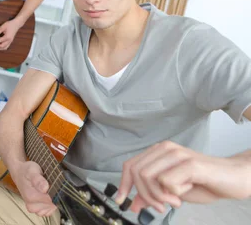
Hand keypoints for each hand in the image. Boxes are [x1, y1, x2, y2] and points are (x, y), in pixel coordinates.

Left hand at [0, 19, 20, 50]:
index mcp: (7, 37)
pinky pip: (6, 47)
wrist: (16, 24)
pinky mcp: (10, 41)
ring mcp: (10, 41)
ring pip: (4, 48)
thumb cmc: (10, 24)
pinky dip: (2, 47)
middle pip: (2, 46)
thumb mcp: (2, 27)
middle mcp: (9, 41)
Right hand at [12, 161, 56, 216]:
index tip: (52, 183)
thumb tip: (45, 189)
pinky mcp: (38, 210)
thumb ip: (38, 180)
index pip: (51, 200)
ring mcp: (35, 209)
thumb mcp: (32, 171)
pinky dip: (51, 204)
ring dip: (52, 199)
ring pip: (51, 208)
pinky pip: (49, 211)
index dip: (55, 191)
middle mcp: (32, 205)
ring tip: (47, 188)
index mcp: (31, 197)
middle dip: (54, 194)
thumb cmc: (26, 171)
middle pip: (52, 204)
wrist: (20, 173)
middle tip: (48, 183)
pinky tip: (47, 195)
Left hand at [117, 141, 250, 213]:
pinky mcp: (190, 164)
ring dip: (157, 196)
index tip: (122, 201)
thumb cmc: (203, 183)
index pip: (130, 165)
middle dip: (145, 195)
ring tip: (173, 201)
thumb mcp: (172, 191)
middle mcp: (165, 148)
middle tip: (160, 206)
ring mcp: (177, 154)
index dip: (123, 184)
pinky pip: (167, 181)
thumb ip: (152, 193)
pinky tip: (185, 193)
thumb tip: (132, 204)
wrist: (233, 179)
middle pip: (136, 172)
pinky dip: (173, 194)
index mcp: (158, 152)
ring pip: (147, 176)